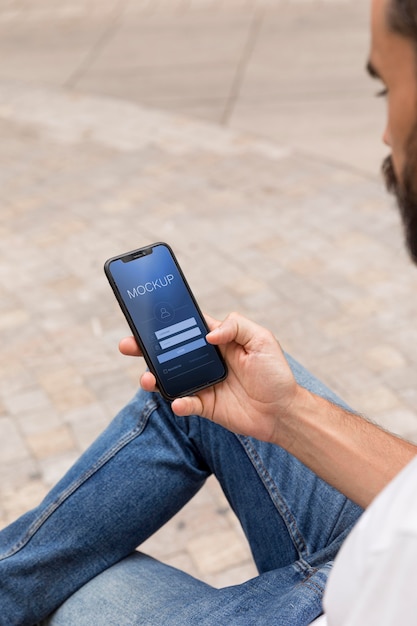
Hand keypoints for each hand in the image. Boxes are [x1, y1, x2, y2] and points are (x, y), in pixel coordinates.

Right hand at [120, 312, 299, 443]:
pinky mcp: (204, 406)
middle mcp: (205, 360)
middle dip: (145, 348)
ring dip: (153, 377)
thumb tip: (209, 335)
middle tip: (127, 345)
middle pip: (168, 352)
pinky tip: (180, 402)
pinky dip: (178, 403)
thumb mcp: (262, 340)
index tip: (145, 316)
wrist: (284, 411)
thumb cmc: (276, 373)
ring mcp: (202, 383)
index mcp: (217, 340)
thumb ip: (237, 327)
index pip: (186, 327)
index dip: (166, 321)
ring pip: (169, 378)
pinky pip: (184, 404)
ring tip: (146, 378)